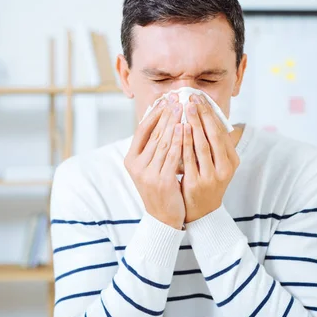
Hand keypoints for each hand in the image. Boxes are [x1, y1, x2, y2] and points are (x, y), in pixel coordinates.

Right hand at [124, 95, 184, 228]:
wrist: (163, 218)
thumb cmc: (160, 188)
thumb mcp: (150, 166)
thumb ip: (153, 147)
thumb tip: (162, 119)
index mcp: (131, 160)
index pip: (142, 130)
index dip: (153, 113)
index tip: (164, 99)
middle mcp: (137, 166)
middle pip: (153, 133)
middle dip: (166, 114)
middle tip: (176, 97)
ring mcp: (148, 174)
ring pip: (163, 142)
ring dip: (173, 122)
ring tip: (182, 107)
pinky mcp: (162, 181)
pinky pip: (172, 156)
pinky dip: (179, 140)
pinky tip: (185, 128)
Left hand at [181, 94, 239, 222]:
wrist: (201, 212)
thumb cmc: (207, 182)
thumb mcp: (217, 164)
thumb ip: (216, 144)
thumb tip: (211, 116)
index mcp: (232, 161)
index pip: (222, 132)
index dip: (211, 114)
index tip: (201, 99)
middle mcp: (225, 168)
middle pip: (214, 136)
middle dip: (202, 115)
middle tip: (192, 98)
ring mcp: (211, 177)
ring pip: (202, 146)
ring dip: (193, 125)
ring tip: (185, 109)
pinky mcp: (197, 184)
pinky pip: (188, 159)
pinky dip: (184, 143)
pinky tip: (178, 129)